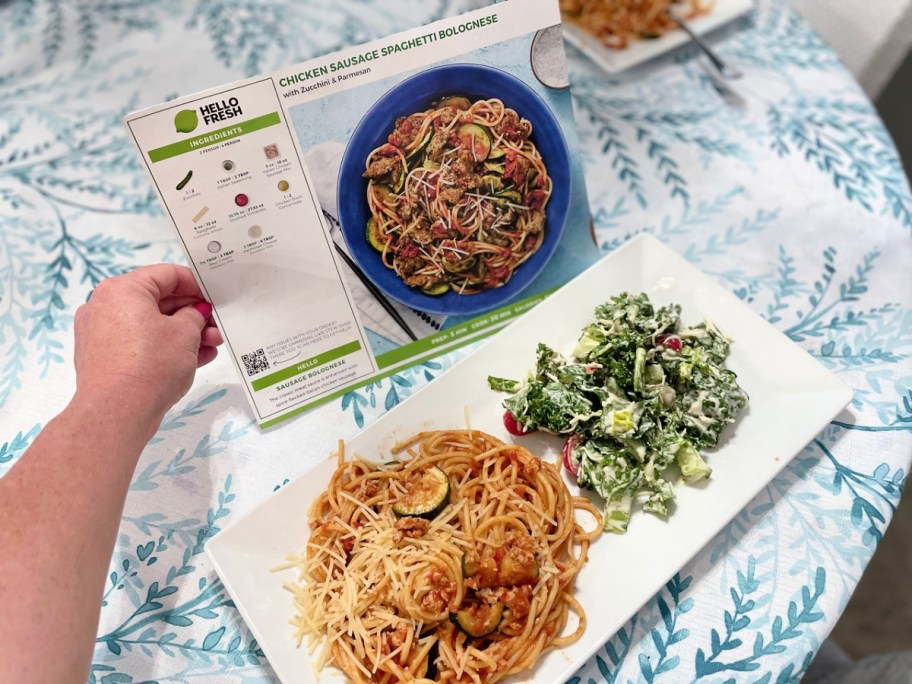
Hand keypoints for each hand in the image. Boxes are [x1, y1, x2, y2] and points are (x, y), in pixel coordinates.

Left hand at [73, 264, 223, 425]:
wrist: (117, 413)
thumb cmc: (149, 367)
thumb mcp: (185, 334)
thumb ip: (194, 316)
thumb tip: (195, 314)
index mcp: (122, 289)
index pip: (167, 275)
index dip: (196, 285)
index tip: (214, 298)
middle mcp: (105, 305)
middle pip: (158, 301)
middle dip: (192, 315)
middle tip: (215, 327)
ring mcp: (101, 333)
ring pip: (150, 325)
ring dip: (182, 334)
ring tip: (209, 347)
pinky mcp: (103, 357)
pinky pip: (139, 344)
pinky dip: (164, 348)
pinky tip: (192, 359)